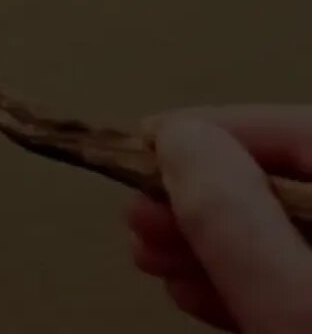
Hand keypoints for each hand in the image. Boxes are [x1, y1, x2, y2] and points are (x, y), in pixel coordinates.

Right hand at [127, 106, 311, 331]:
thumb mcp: (296, 306)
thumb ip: (237, 221)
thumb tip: (180, 140)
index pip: (304, 132)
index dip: (222, 128)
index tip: (147, 141)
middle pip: (287, 180)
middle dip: (201, 193)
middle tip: (138, 212)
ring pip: (281, 232)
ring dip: (204, 238)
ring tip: (146, 253)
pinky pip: (292, 279)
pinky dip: (236, 279)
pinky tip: (188, 287)